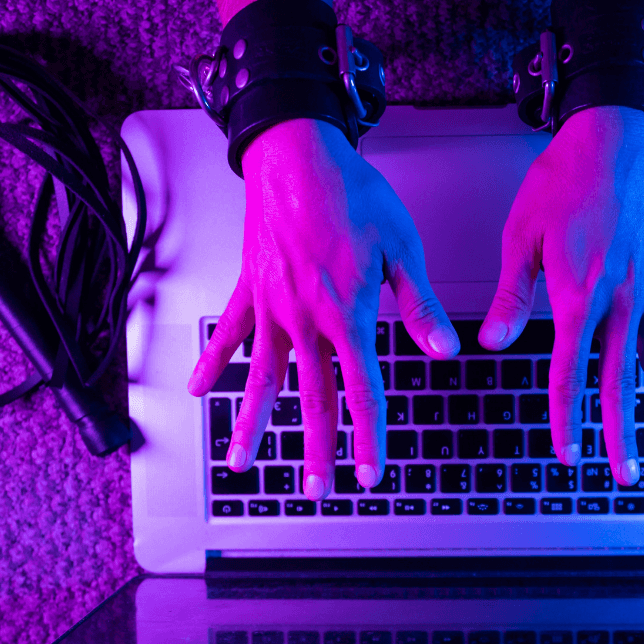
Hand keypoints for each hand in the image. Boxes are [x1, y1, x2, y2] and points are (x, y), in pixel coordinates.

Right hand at [188, 118, 459, 499]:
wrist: (297, 155)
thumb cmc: (352, 195)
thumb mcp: (401, 248)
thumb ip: (418, 306)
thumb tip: (444, 349)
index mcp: (347, 313)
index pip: (361, 390)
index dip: (368, 436)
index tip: (369, 472)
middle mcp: (305, 319)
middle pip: (311, 398)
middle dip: (316, 449)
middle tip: (317, 488)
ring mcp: (271, 307)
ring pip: (262, 378)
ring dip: (251, 424)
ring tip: (241, 463)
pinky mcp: (250, 289)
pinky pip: (229, 334)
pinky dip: (214, 364)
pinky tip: (200, 392)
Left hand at [479, 106, 643, 485]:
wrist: (617, 136)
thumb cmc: (566, 179)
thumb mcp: (523, 235)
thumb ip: (512, 294)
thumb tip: (492, 341)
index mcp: (579, 293)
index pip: (570, 371)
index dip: (567, 416)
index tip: (568, 451)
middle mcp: (621, 298)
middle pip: (620, 379)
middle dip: (622, 432)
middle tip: (624, 473)